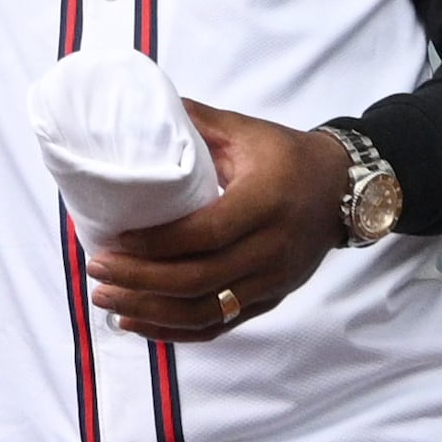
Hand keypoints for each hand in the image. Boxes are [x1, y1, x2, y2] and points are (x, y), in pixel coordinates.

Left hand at [85, 104, 350, 340]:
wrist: (343, 189)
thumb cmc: (287, 156)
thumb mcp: (246, 131)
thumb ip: (196, 123)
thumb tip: (142, 110)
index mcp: (264, 203)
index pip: (206, 234)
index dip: (157, 244)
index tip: (115, 240)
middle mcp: (271, 249)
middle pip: (200, 280)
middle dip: (142, 282)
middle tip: (98, 272)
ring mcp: (273, 281)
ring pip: (207, 312)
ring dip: (152, 312)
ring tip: (108, 304)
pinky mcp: (271, 300)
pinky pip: (221, 325)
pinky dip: (178, 331)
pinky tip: (141, 325)